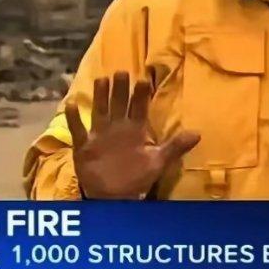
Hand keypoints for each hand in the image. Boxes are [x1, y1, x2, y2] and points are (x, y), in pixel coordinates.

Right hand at [64, 71, 199, 198]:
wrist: (115, 196)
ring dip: (100, 96)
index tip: (144, 80)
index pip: (139, 107)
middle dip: (120, 89)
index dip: (141, 94)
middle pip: (119, 103)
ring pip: (99, 110)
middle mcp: (117, 127)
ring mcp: (100, 135)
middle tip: (122, 72)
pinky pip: (78, 130)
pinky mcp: (84, 146)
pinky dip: (74, 118)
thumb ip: (175, 146)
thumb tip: (198, 134)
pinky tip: (71, 103)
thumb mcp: (158, 161)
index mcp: (136, 129)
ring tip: (101, 80)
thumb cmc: (137, 176)